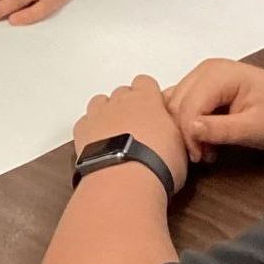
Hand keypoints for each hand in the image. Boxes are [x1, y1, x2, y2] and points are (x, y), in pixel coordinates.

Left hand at [74, 74, 188, 194]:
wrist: (126, 181)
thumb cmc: (158, 164)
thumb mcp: (181, 145)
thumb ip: (172, 128)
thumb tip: (171, 128)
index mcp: (147, 99)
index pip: (145, 82)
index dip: (148, 95)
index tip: (153, 109)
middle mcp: (121, 101)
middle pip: (122, 93)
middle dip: (128, 106)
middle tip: (137, 128)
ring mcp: (99, 114)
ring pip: (100, 103)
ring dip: (107, 114)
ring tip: (116, 136)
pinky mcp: (82, 130)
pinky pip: (85, 122)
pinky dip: (91, 130)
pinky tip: (100, 146)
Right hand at [164, 58, 263, 163]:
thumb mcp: (257, 128)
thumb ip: (222, 129)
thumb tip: (189, 128)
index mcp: (218, 74)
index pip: (187, 106)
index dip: (189, 135)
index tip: (202, 158)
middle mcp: (205, 69)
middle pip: (176, 103)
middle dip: (185, 133)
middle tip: (204, 156)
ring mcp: (203, 74)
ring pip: (175, 103)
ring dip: (184, 129)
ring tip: (205, 149)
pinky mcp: (203, 84)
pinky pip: (182, 102)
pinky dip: (186, 122)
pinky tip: (203, 138)